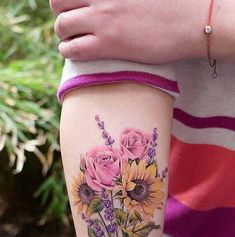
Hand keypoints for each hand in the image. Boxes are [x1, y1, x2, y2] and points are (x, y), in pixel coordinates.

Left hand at [50, 0, 234, 63]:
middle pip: (58, 1)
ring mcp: (103, 20)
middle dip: (61, 13)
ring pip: (62, 26)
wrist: (190, 22)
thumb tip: (105, 4)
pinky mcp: (108, 44)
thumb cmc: (171, 4)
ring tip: (74, 40)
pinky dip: (69, 51)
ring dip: (64, 35)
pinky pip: (73, 49)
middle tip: (72, 23)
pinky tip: (77, 52)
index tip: (72, 6)